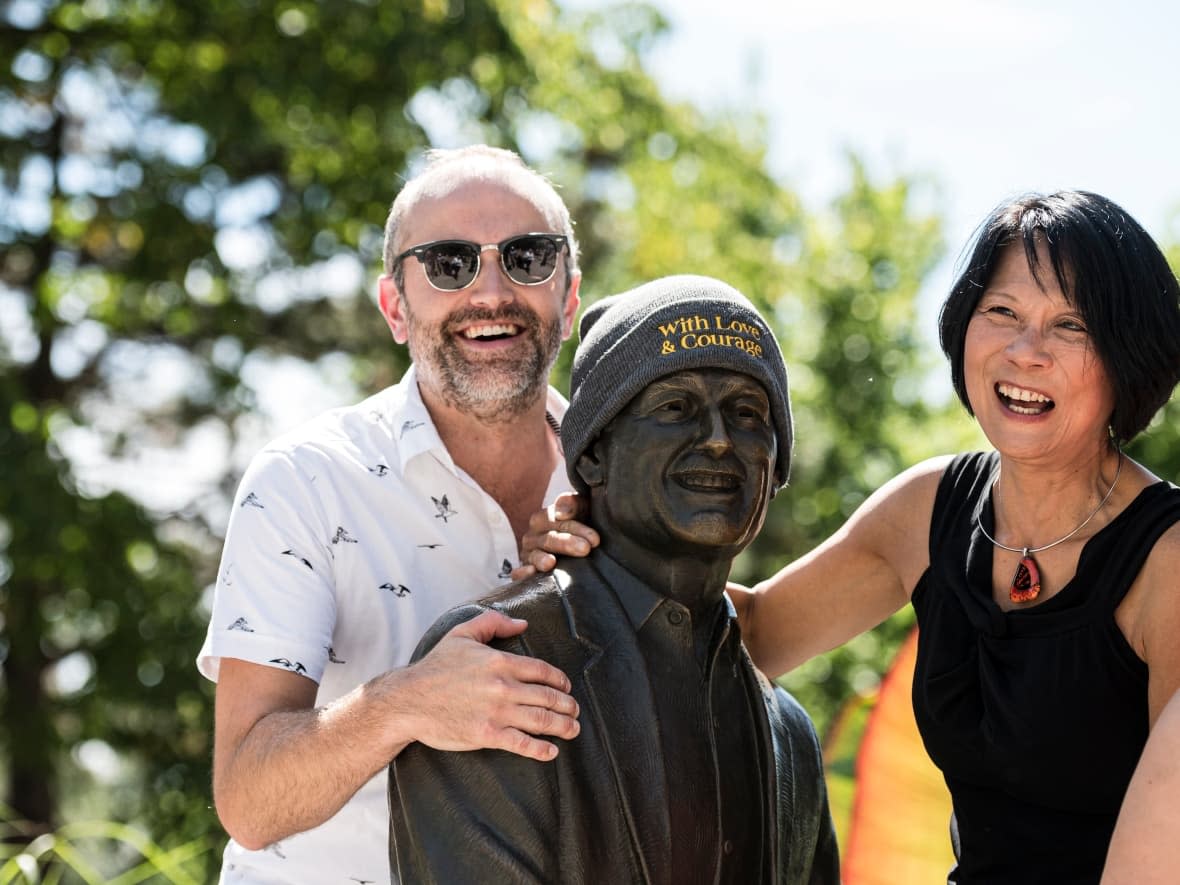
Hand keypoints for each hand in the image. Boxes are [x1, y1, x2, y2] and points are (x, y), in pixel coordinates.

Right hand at [400, 610, 580, 760]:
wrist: (409, 700)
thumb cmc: (434, 668)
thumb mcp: (462, 634)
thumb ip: (493, 622)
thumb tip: (522, 623)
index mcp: (500, 662)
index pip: (542, 671)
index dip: (559, 680)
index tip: (566, 687)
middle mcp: (504, 687)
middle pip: (548, 697)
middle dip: (567, 705)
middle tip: (575, 710)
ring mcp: (498, 712)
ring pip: (542, 720)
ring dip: (563, 726)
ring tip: (572, 729)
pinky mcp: (488, 735)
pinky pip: (523, 743)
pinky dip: (541, 749)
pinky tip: (551, 752)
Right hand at [512, 492, 598, 579]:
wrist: (579, 551)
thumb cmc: (582, 528)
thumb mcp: (582, 511)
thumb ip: (574, 504)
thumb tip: (562, 512)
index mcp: (544, 518)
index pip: (557, 519)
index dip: (576, 528)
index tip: (595, 540)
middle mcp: (533, 535)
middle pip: (549, 538)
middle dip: (567, 543)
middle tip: (585, 549)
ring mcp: (528, 554)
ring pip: (535, 555)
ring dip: (542, 559)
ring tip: (551, 562)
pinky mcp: (524, 572)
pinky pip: (518, 573)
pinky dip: (522, 573)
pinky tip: (530, 572)